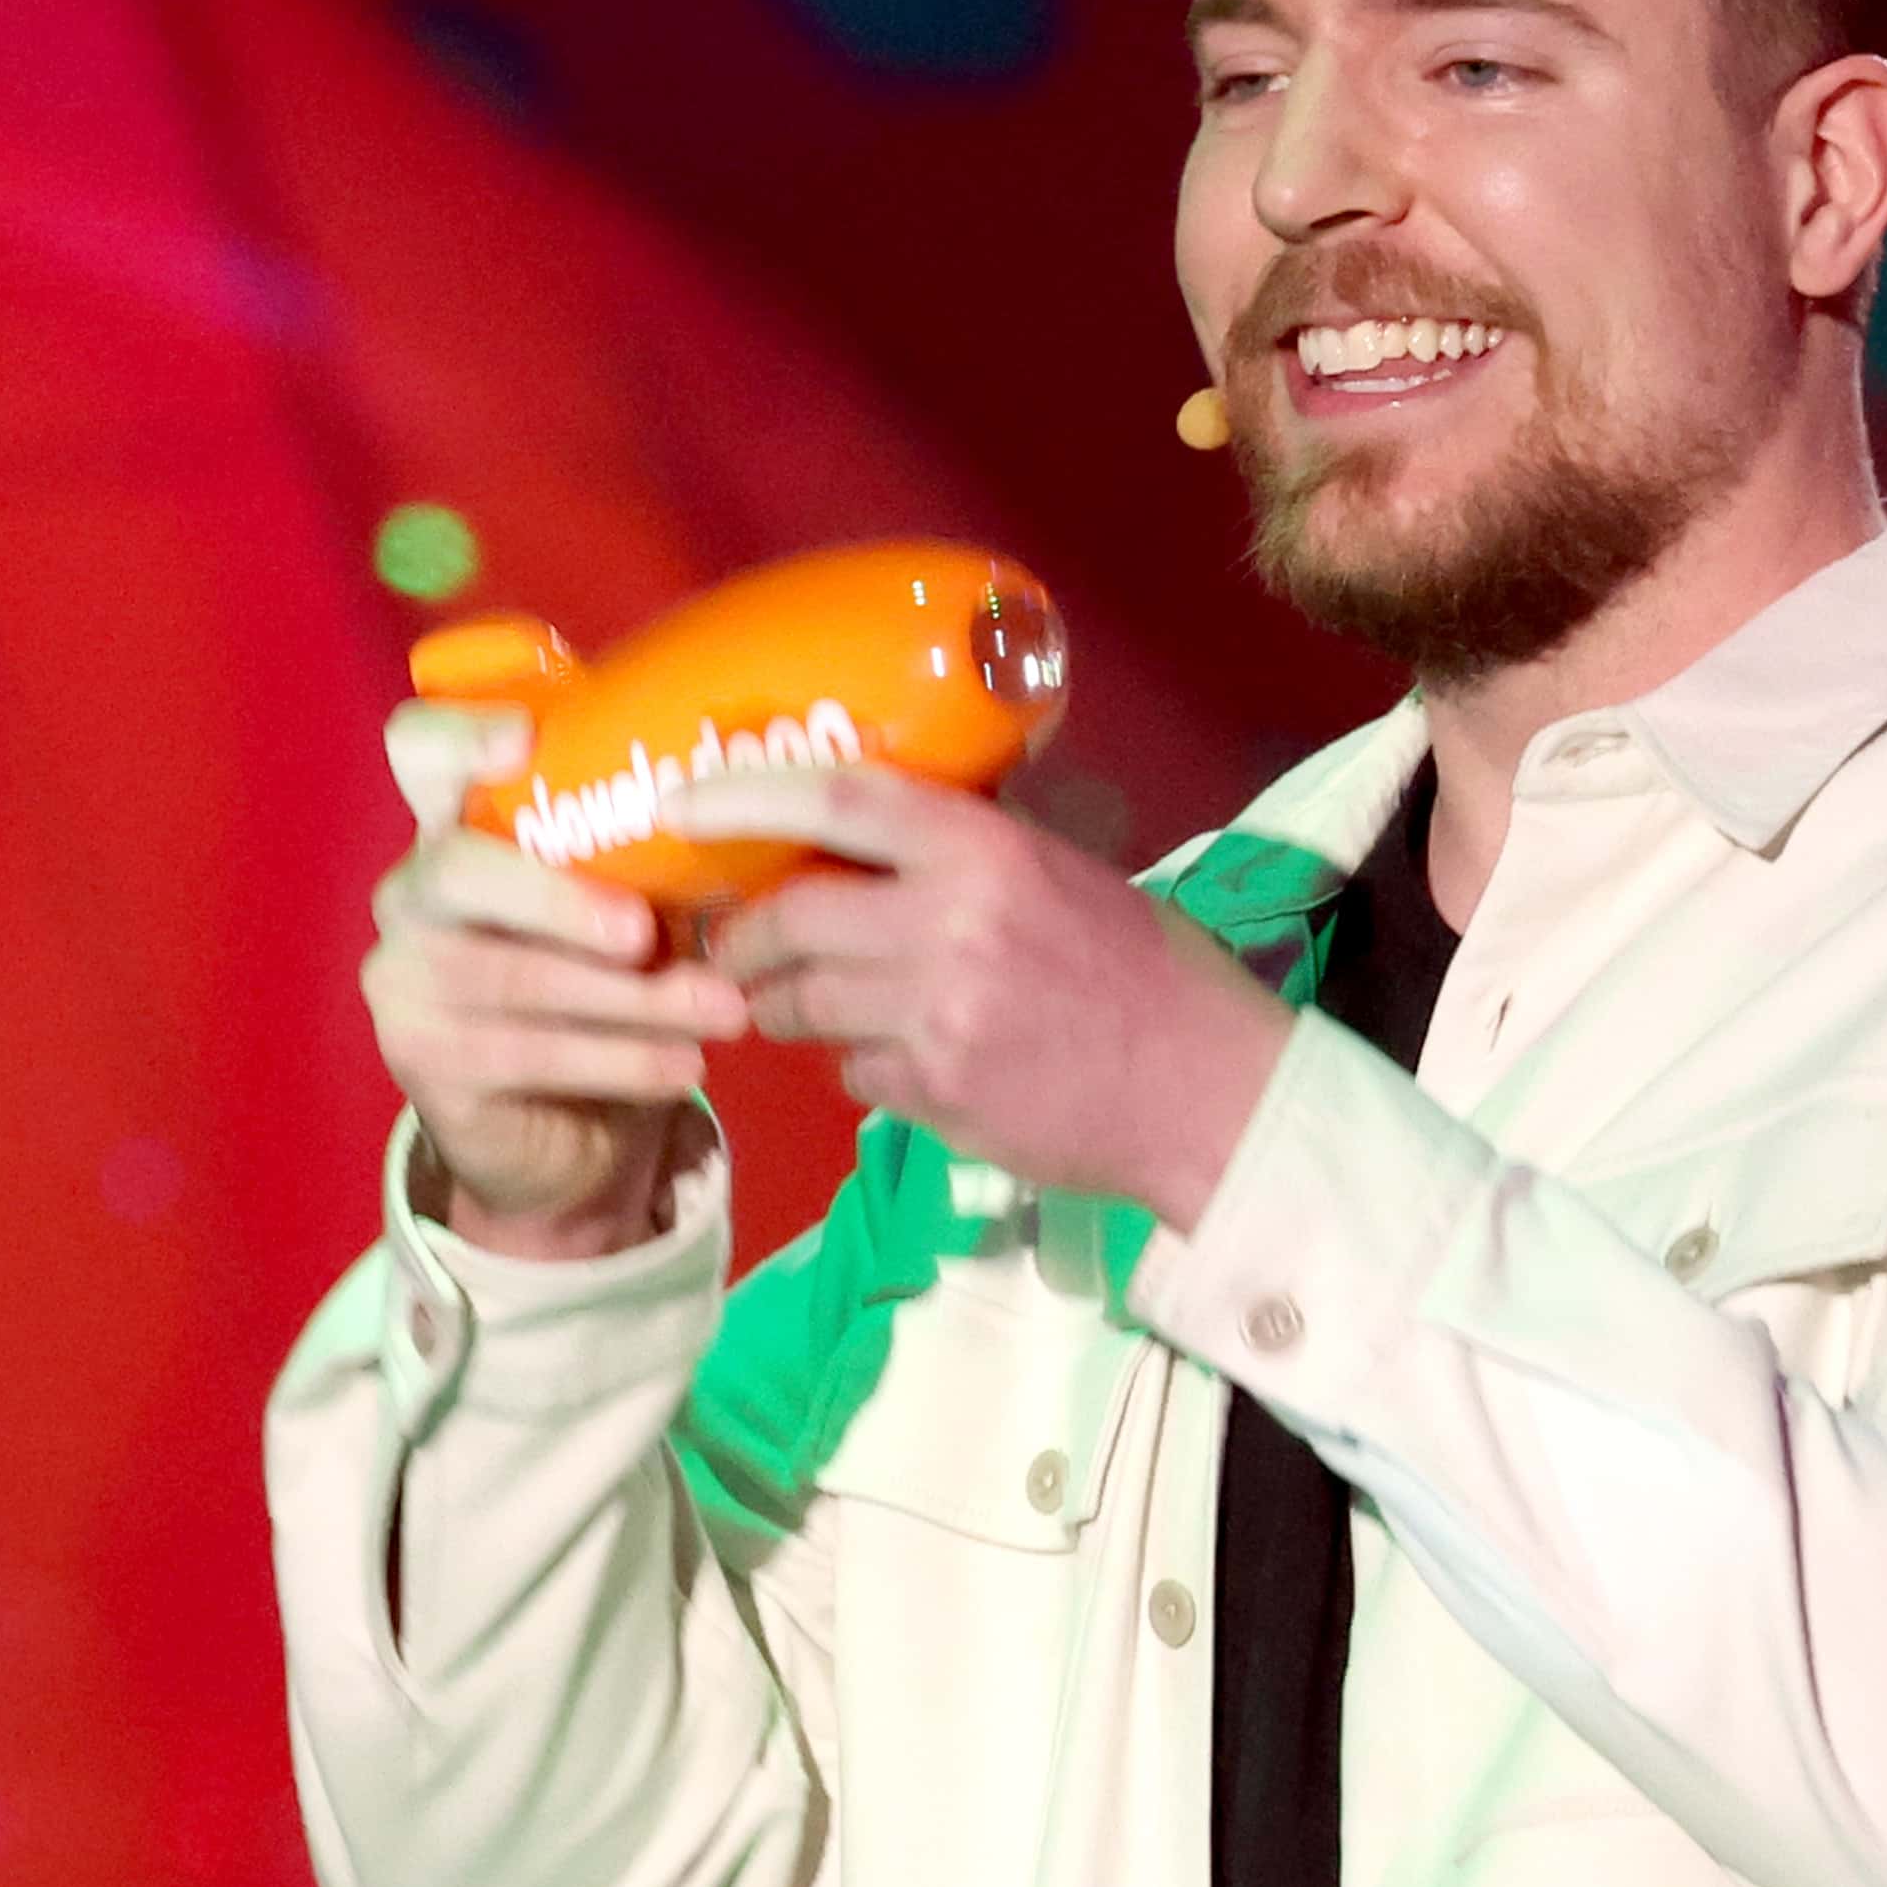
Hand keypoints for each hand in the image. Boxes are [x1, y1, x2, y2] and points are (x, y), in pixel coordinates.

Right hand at [359, 701, 747, 1255]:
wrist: (572, 1130)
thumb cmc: (612, 988)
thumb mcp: (646, 914)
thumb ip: (662, 867)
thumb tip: (754, 830)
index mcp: (462, 827)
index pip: (423, 750)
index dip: (461, 736)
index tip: (523, 740)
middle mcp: (414, 891)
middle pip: (457, 869)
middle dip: (559, 899)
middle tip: (647, 933)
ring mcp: (403, 976)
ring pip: (510, 976)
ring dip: (628, 999)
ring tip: (722, 1014)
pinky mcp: (417, 1058)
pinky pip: (522, 1055)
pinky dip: (618, 1061)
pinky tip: (684, 1067)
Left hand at [674, 762, 1294, 1222]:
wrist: (1206, 1090)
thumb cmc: (1141, 971)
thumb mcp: (1062, 875)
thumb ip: (966, 853)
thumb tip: (862, 833)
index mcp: (986, 851)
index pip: (836, 800)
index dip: (742, 795)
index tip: (680, 805)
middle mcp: (951, 924)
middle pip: (790, 918)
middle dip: (744, 939)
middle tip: (733, 947)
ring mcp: (937, 1014)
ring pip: (801, 1004)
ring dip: (782, 1008)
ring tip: (795, 1006)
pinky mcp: (936, 1091)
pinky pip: (851, 1071)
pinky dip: (858, 1066)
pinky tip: (900, 1061)